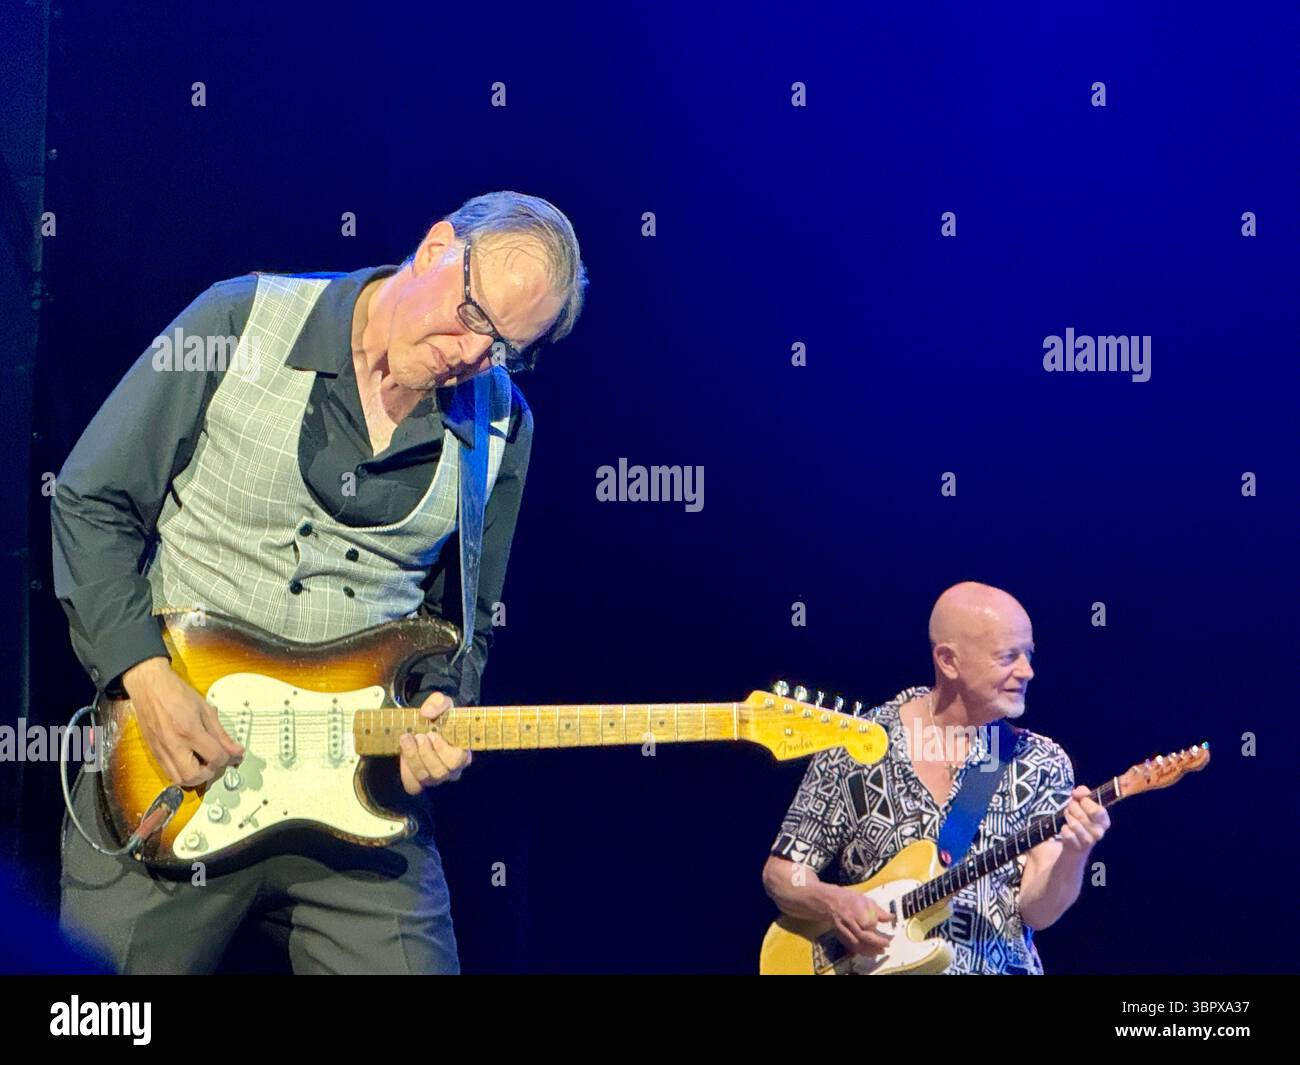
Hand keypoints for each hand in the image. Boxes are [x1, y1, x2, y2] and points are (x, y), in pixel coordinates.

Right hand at [121, 656, 243, 787]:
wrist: (150, 687)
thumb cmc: (177, 694)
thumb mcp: (205, 710)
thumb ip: (221, 734)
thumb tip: (236, 751)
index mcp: (190, 731)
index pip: (214, 757)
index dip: (226, 758)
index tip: (230, 754)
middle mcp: (173, 744)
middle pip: (194, 776)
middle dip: (209, 773)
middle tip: (215, 762)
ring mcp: (161, 750)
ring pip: (179, 780)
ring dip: (195, 777)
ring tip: (202, 763)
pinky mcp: (154, 752)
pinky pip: (168, 773)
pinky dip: (182, 773)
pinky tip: (190, 761)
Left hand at [398, 692, 471, 794]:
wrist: (425, 725)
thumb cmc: (439, 717)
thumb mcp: (442, 704)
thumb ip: (438, 703)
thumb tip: (427, 712)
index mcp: (463, 752)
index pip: (459, 760)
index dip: (444, 750)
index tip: (432, 734)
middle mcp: (452, 770)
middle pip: (441, 771)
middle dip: (426, 754)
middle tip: (419, 737)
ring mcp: (436, 778)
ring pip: (426, 777)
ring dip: (414, 757)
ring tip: (407, 739)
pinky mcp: (420, 783)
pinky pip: (413, 785)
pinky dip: (406, 770)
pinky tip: (403, 752)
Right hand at [826, 887, 893, 956]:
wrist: (830, 903)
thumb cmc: (850, 900)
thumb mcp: (866, 901)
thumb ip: (879, 911)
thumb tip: (892, 918)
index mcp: (856, 911)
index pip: (869, 921)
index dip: (876, 923)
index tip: (882, 923)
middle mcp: (850, 922)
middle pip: (864, 935)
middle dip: (877, 942)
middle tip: (887, 944)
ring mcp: (844, 930)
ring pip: (857, 943)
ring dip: (870, 950)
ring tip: (880, 951)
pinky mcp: (841, 936)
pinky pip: (851, 946)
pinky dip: (861, 951)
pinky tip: (869, 953)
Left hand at [1056, 785, 1109, 852]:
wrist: (1075, 844)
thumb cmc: (1081, 819)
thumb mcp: (1085, 805)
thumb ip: (1083, 793)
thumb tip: (1077, 792)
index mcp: (1104, 821)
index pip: (1097, 810)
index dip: (1085, 800)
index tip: (1077, 796)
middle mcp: (1099, 832)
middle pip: (1082, 815)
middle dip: (1072, 807)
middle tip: (1071, 807)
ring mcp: (1088, 841)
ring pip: (1074, 823)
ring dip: (1067, 817)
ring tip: (1068, 816)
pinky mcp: (1077, 846)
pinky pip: (1067, 832)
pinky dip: (1064, 828)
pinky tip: (1066, 828)